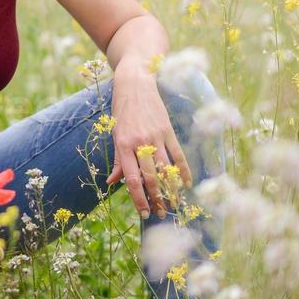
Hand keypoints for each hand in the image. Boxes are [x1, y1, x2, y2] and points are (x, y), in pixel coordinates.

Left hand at [104, 71, 191, 219]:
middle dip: (156, 199)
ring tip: (174, 205)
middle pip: (151, 177)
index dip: (138, 198)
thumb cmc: (122, 110)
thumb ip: (118, 160)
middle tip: (161, 214)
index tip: (144, 213)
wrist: (135, 83)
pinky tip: (187, 184)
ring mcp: (156, 136)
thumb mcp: (115, 133)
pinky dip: (184, 170)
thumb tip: (112, 183)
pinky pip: (178, 154)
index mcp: (124, 145)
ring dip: (171, 189)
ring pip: (166, 169)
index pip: (132, 178)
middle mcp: (140, 142)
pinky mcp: (168, 130)